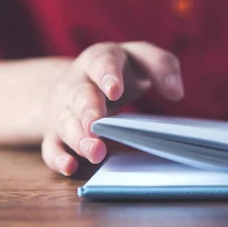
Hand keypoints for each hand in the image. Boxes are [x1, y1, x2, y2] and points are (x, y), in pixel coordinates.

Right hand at [41, 41, 183, 175]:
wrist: (80, 81)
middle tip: (97, 124)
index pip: (102, 63)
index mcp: (99, 60)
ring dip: (78, 138)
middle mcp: (77, 82)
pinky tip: (70, 167)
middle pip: (79, 95)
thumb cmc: (120, 72)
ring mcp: (63, 108)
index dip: (108, 75)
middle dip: (88, 110)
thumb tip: (176, 92)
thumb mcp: (142, 59)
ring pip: (65, 122)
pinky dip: (57, 158)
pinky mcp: (55, 132)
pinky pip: (51, 146)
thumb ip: (163, 66)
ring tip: (95, 152)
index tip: (115, 90)